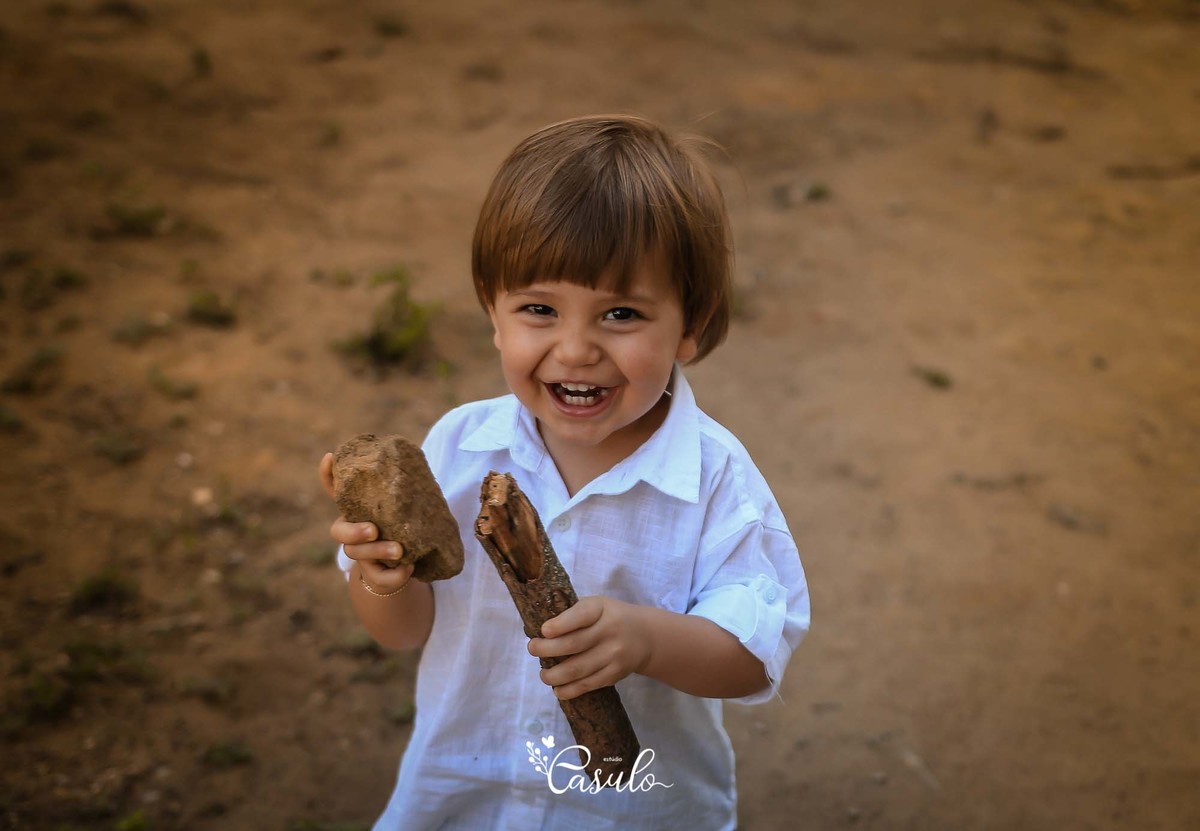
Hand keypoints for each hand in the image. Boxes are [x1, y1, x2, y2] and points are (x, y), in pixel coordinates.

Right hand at [318, 452, 413, 592]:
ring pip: (357, 554)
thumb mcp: (406, 511)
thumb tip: (418, 472)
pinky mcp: (374, 576)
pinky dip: (396, 575)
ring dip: (378, 550)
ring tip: (400, 550)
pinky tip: (409, 568)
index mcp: (360, 511)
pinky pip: (379, 578)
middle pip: (338, 531)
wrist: (409, 568)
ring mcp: (361, 555)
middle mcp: (353, 532)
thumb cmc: (405, 530)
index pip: (337, 492)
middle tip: (373, 530)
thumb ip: (406, 497)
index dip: (328, 475)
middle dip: (353, 531)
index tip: (329, 457)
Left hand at [527, 596, 650, 700]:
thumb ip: (573, 613)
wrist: (646, 636)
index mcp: (601, 609)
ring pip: (577, 669)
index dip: (560, 624)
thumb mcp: (597, 605)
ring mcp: (613, 655)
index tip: (543, 631)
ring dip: (553, 675)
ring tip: (543, 675)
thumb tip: (539, 630)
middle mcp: (609, 632)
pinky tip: (557, 688)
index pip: (580, 616)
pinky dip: (568, 690)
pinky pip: (587, 685)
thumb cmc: (610, 617)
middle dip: (546, 649)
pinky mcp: (614, 674)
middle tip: (533, 649)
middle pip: (573, 644)